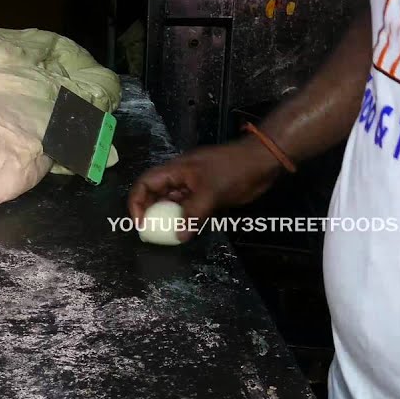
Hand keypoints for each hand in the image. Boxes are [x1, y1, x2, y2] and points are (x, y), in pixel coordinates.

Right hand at [127, 141, 282, 240]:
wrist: (262, 162)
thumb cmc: (233, 171)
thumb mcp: (210, 193)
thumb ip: (192, 215)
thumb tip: (178, 236)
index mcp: (175, 170)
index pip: (145, 183)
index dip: (137, 202)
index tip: (140, 223)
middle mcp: (181, 177)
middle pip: (156, 194)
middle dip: (150, 213)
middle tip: (151, 234)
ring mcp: (194, 186)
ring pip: (173, 203)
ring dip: (169, 218)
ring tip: (167, 236)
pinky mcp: (207, 194)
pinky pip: (190, 208)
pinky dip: (186, 219)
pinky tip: (186, 232)